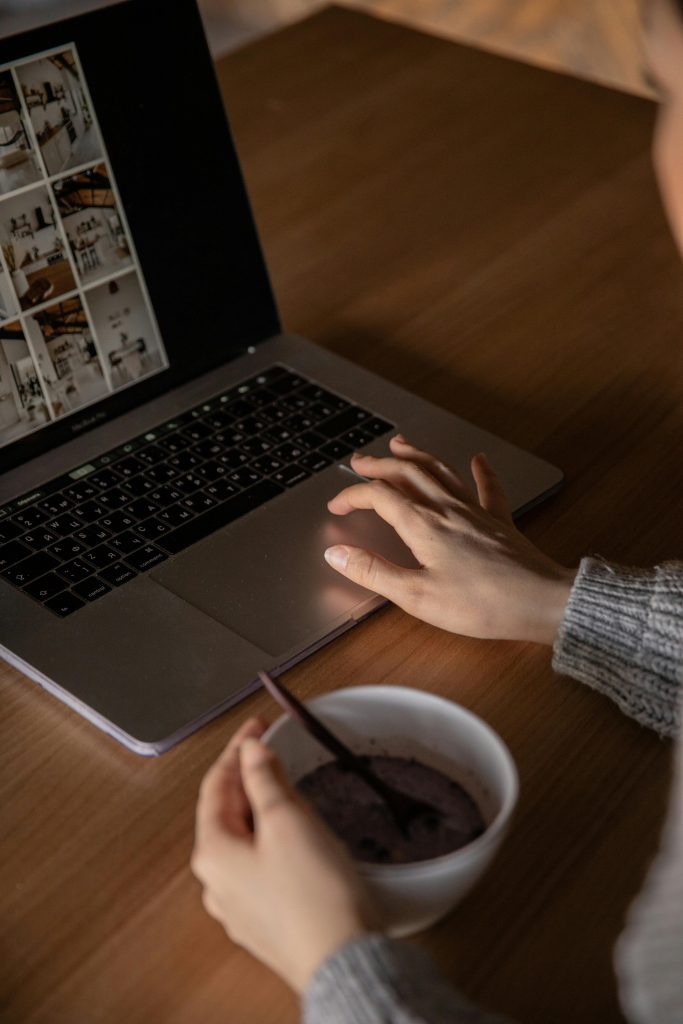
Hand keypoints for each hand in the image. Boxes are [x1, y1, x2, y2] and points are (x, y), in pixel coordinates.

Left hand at [192, 717, 371, 992]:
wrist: (344, 961)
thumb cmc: (315, 893)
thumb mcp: (287, 819)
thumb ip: (264, 779)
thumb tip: (250, 751)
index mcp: (213, 854)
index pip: (216, 785)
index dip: (236, 749)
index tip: (256, 725)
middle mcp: (217, 884)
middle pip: (227, 814)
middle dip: (249, 779)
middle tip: (274, 750)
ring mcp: (241, 907)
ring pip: (246, 842)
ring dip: (263, 810)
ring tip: (289, 789)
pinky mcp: (268, 922)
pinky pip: (263, 868)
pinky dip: (275, 841)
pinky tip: (298, 837)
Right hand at [324, 436, 575, 644]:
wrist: (540, 601)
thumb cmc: (481, 604)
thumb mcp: (417, 596)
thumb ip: (374, 572)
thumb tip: (336, 554)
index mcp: (423, 526)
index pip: (379, 497)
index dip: (353, 496)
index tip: (336, 506)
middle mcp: (447, 510)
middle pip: (407, 474)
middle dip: (379, 465)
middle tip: (359, 461)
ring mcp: (476, 512)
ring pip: (440, 471)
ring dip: (417, 455)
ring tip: (400, 444)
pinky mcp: (500, 522)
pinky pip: (488, 487)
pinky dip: (480, 470)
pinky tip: (478, 459)